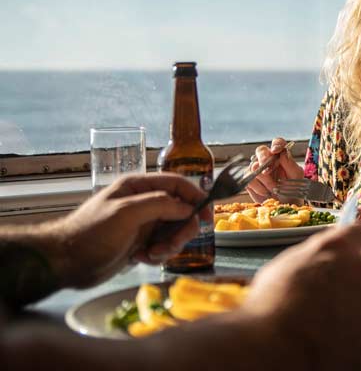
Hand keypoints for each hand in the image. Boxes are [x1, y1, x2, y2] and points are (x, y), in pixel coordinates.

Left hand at [47, 174, 210, 287]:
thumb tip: (188, 207)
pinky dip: (159, 254)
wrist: (65, 263)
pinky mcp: (140, 243)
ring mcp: (142, 224)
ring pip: (174, 231)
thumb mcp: (127, 213)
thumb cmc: (90, 233)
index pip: (177, 184)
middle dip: (181, 229)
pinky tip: (142, 259)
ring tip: (152, 254)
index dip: (195, 197)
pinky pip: (163, 246)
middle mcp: (143, 203)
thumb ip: (160, 205)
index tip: (208, 214)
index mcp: (138, 187)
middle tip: (172, 244)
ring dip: (170, 245)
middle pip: (181, 211)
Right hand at [235, 225, 360, 369]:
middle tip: (329, 304)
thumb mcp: (282, 268)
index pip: (356, 234)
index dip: (348, 249)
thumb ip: (312, 259)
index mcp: (336, 248)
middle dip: (351, 283)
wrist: (279, 352)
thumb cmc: (270, 309)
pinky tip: (341, 344)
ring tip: (332, 329)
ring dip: (358, 310)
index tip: (340, 261)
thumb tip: (321, 260)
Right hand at [245, 137, 303, 202]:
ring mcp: (257, 169)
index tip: (276, 150)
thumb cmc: (293, 189)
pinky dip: (259, 187)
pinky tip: (266, 192)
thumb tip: (282, 152)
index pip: (277, 143)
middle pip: (261, 150)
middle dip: (264, 159)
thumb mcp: (296, 177)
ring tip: (275, 188)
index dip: (276, 144)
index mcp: (281, 155)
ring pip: (254, 166)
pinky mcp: (249, 180)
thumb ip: (290, 164)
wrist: (285, 206)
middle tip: (268, 170)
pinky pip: (249, 179)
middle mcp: (267, 160)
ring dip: (265, 179)